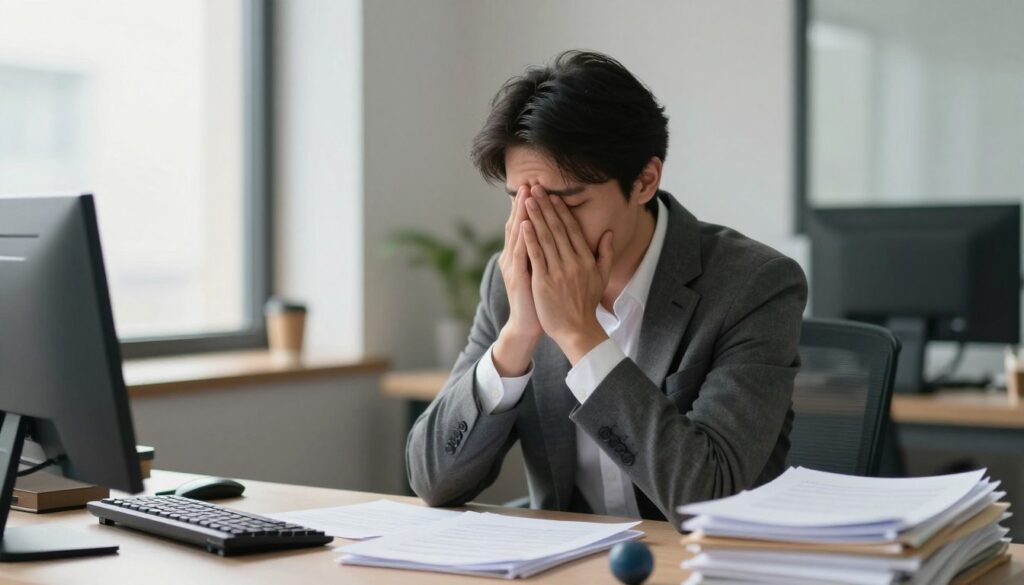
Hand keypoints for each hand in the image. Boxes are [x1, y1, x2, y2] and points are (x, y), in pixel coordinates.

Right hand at [493, 186, 542, 375]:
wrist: (527, 325)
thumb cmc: (539, 300)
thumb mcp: (541, 273)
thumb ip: (545, 254)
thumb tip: (554, 237)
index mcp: (520, 256)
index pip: (525, 226)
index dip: (529, 207)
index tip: (536, 188)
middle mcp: (512, 258)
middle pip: (518, 226)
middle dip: (523, 204)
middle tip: (528, 184)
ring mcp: (513, 267)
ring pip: (516, 236)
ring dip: (520, 215)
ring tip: (525, 196)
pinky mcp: (517, 278)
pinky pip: (520, 254)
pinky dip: (522, 238)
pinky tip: (525, 224)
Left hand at [522, 185, 613, 364]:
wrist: (578, 330)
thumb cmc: (587, 304)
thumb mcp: (602, 278)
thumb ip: (606, 254)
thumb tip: (608, 233)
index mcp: (586, 260)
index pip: (572, 229)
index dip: (561, 210)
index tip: (552, 195)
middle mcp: (573, 262)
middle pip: (557, 228)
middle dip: (545, 206)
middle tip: (535, 188)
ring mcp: (558, 271)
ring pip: (546, 238)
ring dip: (535, 216)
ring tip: (526, 199)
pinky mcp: (544, 282)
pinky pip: (536, 256)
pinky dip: (530, 239)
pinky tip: (523, 225)